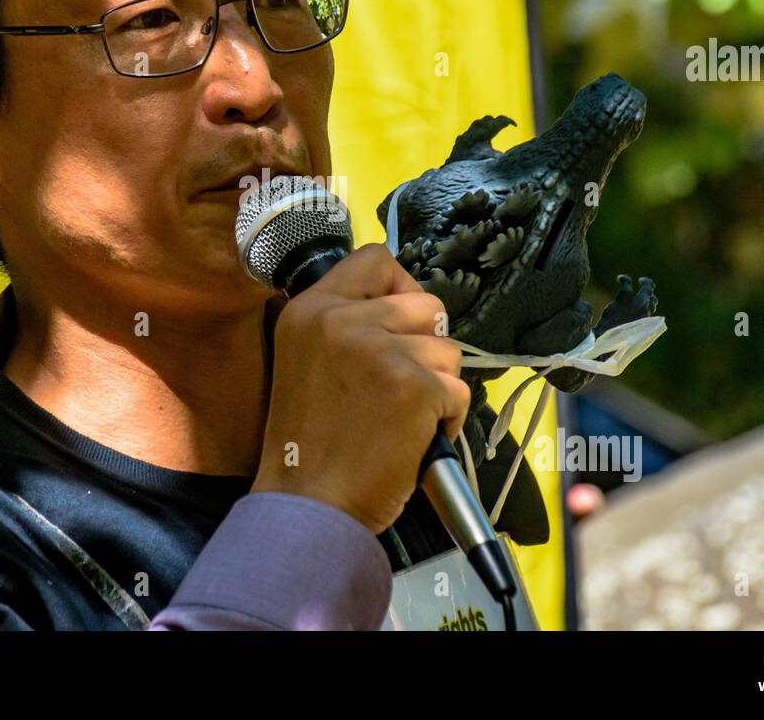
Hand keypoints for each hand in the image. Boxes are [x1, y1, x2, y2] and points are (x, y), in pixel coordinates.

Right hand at [251, 244, 470, 533]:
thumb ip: (344, 325)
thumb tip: (402, 306)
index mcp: (310, 310)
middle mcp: (341, 320)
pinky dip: (447, 421)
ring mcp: (378, 350)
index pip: (375, 259)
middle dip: (427, 346)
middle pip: (426, 304)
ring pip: (448, 350)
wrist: (307, 505)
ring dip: (437, 387)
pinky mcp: (412, 387)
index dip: (400, 288)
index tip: (400, 323)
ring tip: (401, 420)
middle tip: (400, 386)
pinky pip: (459, 392)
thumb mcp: (304, 361)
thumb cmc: (309, 447)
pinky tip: (413, 440)